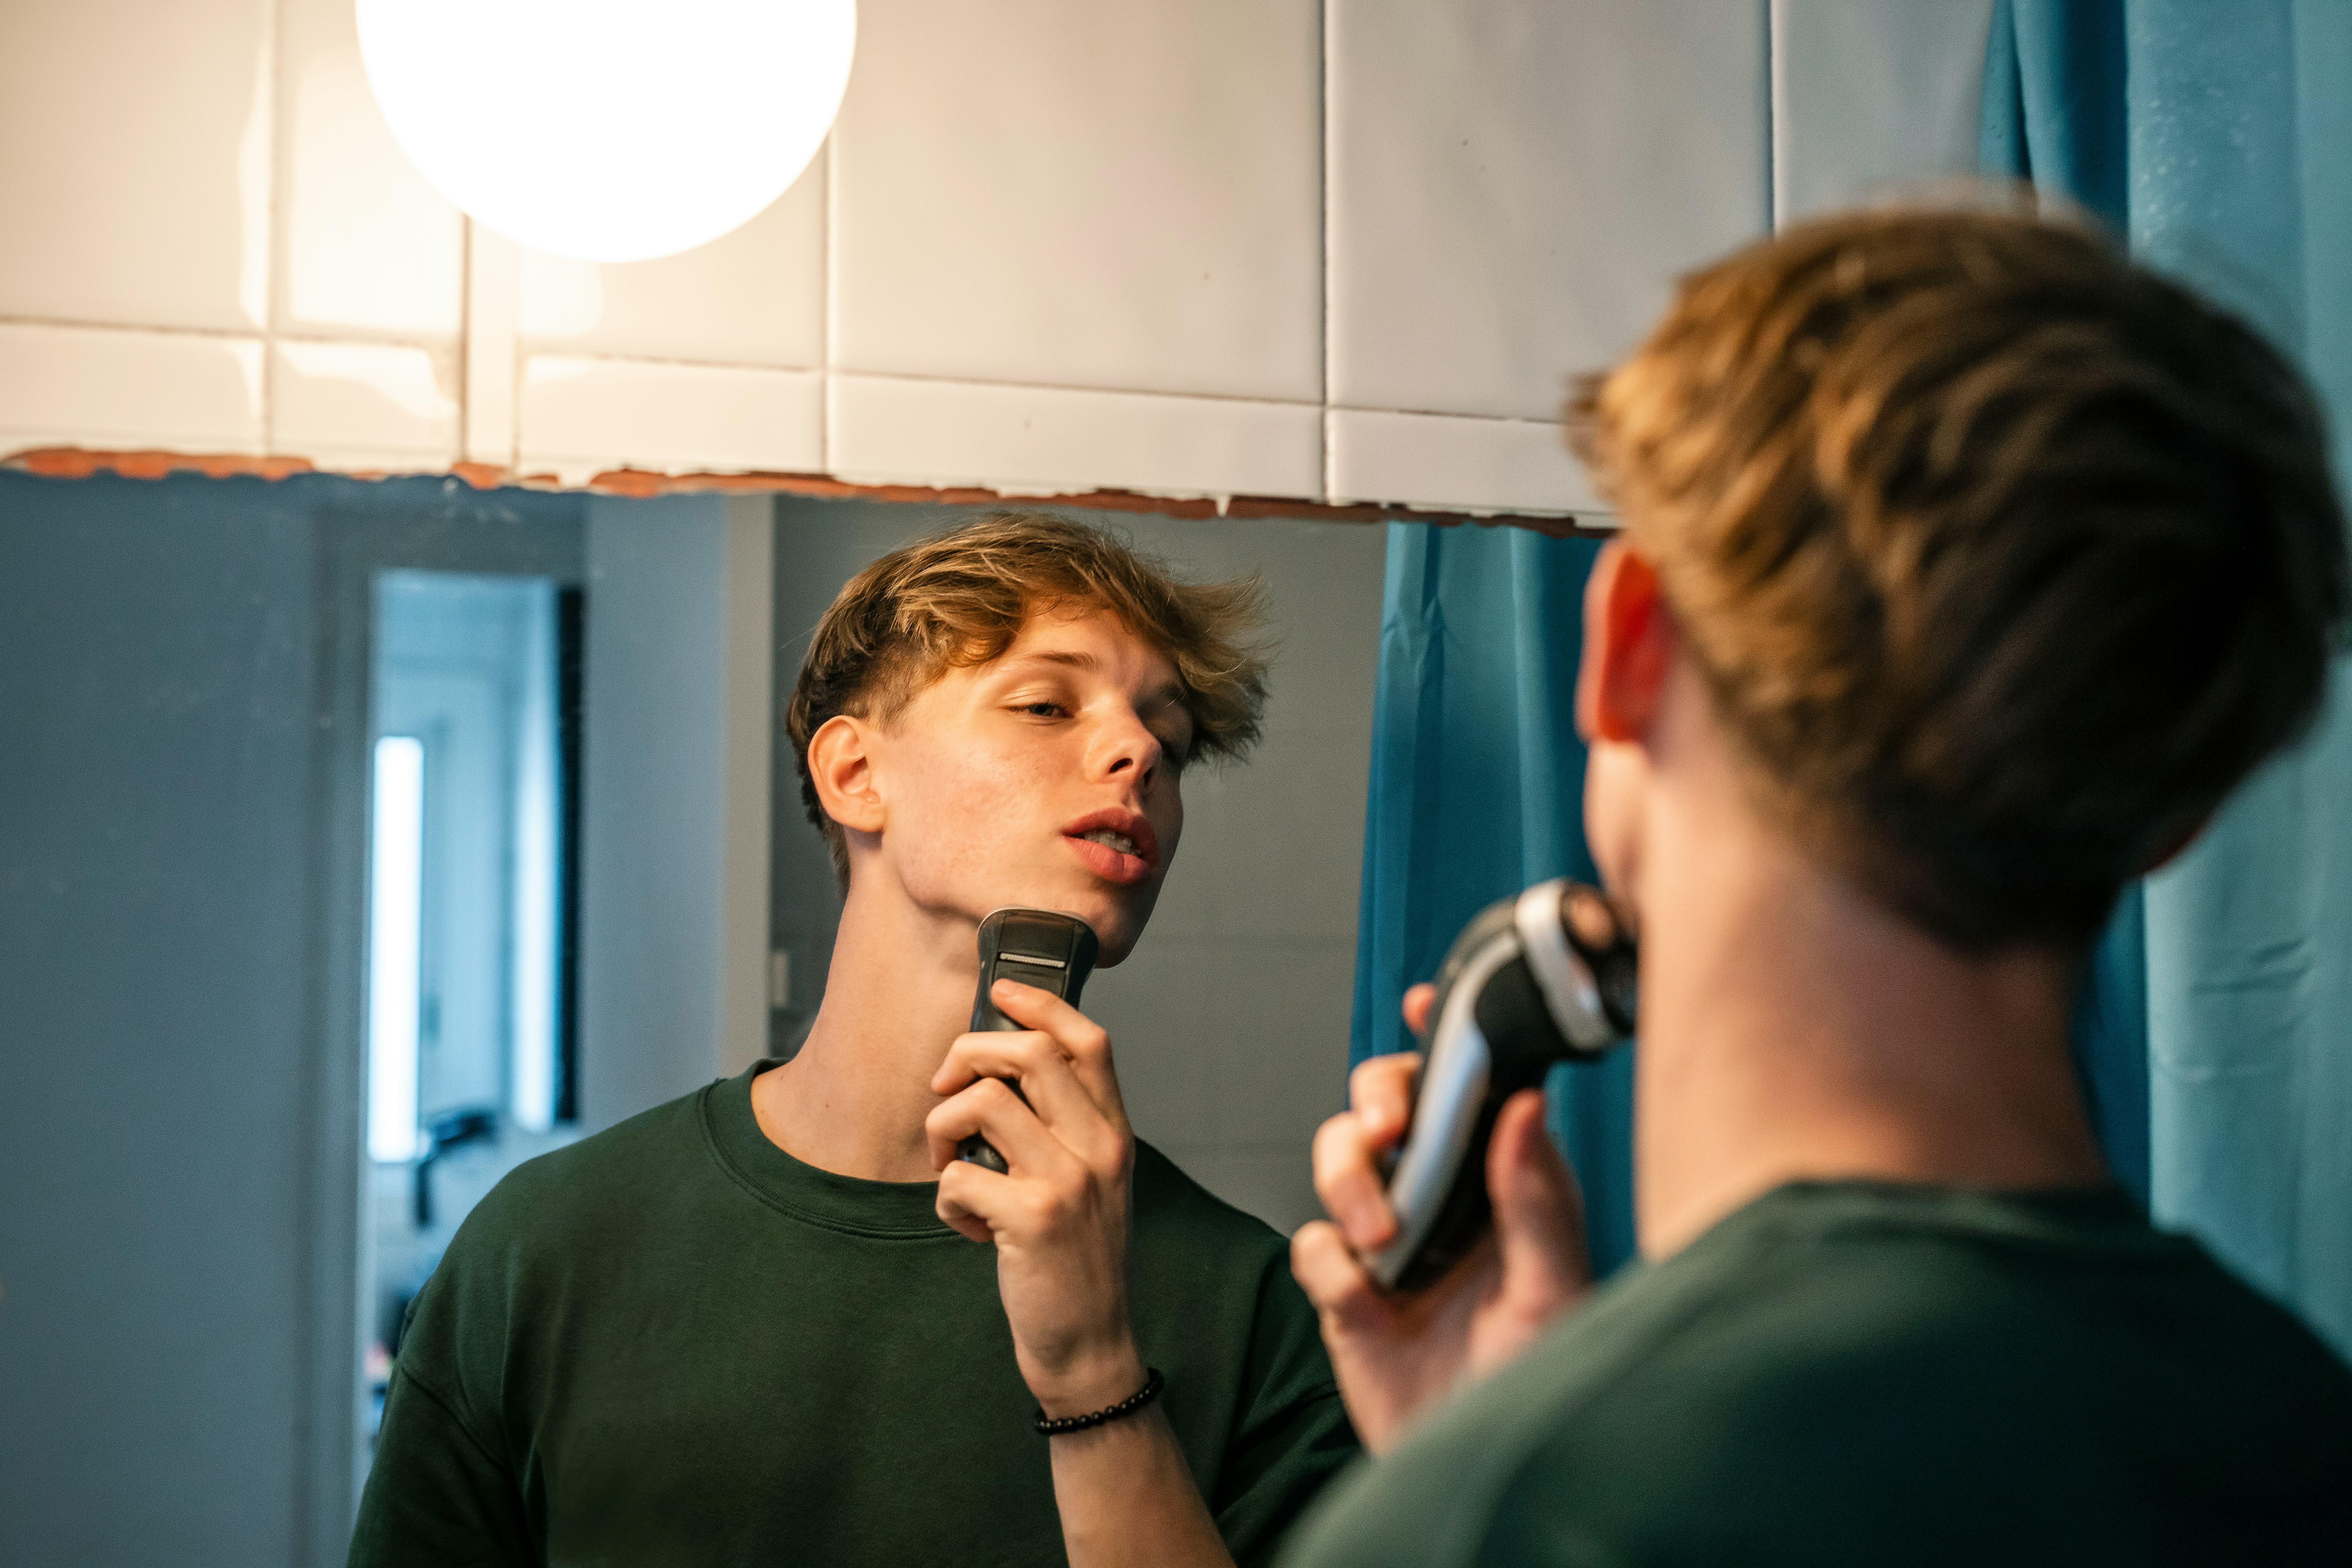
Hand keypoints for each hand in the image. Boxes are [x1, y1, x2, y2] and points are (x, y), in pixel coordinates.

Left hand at [927, 980, 1143, 1416]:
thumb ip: (1065, 1131)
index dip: (1040, 1005)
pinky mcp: (1033, 1220)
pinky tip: (972, 1229)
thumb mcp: (1092, 1186)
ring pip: (981, 1103)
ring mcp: (1069, 1182)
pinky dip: (948, 1200)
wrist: (1091, 1348)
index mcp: (1114, 1134)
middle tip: (943, 1089)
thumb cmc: (1076, 1263)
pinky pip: (959, 1177)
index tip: (1001, 993)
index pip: (1088, 1041)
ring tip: (952, 1168)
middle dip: (967, 1054)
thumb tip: (998, 1075)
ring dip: (943, 1129)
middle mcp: (1100, 1149)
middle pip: (1029, 1053)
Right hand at [1289, 984, 1592, 1453]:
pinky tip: (1365, 1303)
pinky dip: (1329, 1265)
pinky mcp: (1346, 1289)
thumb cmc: (1536, 1385)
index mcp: (1501, 1184)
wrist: (1473, 1473)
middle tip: (1386, 1129)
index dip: (1447, 1038)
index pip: (1474, 1088)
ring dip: (1349, 1183)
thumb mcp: (1553, 1292)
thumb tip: (1528, 1104)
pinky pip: (1311, 1244)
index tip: (1430, 1003)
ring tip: (1382, 1240)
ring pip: (1338, 1159)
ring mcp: (1389, 1240)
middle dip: (1375, 1099)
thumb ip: (1539, 1201)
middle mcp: (1443, 1200)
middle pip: (1388, 1104)